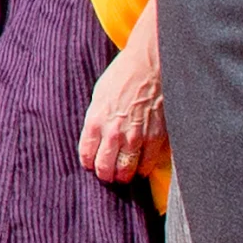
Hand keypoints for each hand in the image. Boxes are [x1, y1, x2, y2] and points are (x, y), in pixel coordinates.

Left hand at [77, 24, 165, 184]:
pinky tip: (141, 168)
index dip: (89, 164)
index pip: (87, 155)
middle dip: (105, 175)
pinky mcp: (156, 138)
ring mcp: (135, 137)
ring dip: (123, 176)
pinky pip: (148, 165)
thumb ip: (97, 119)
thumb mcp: (99, 96)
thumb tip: (95, 138)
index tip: (93, 164)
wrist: (149, 66)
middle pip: (105, 168)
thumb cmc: (122, 77)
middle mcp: (113, 132)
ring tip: (124, 175)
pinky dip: (143, 170)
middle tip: (108, 174)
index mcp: (95, 121)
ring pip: (126, 171)